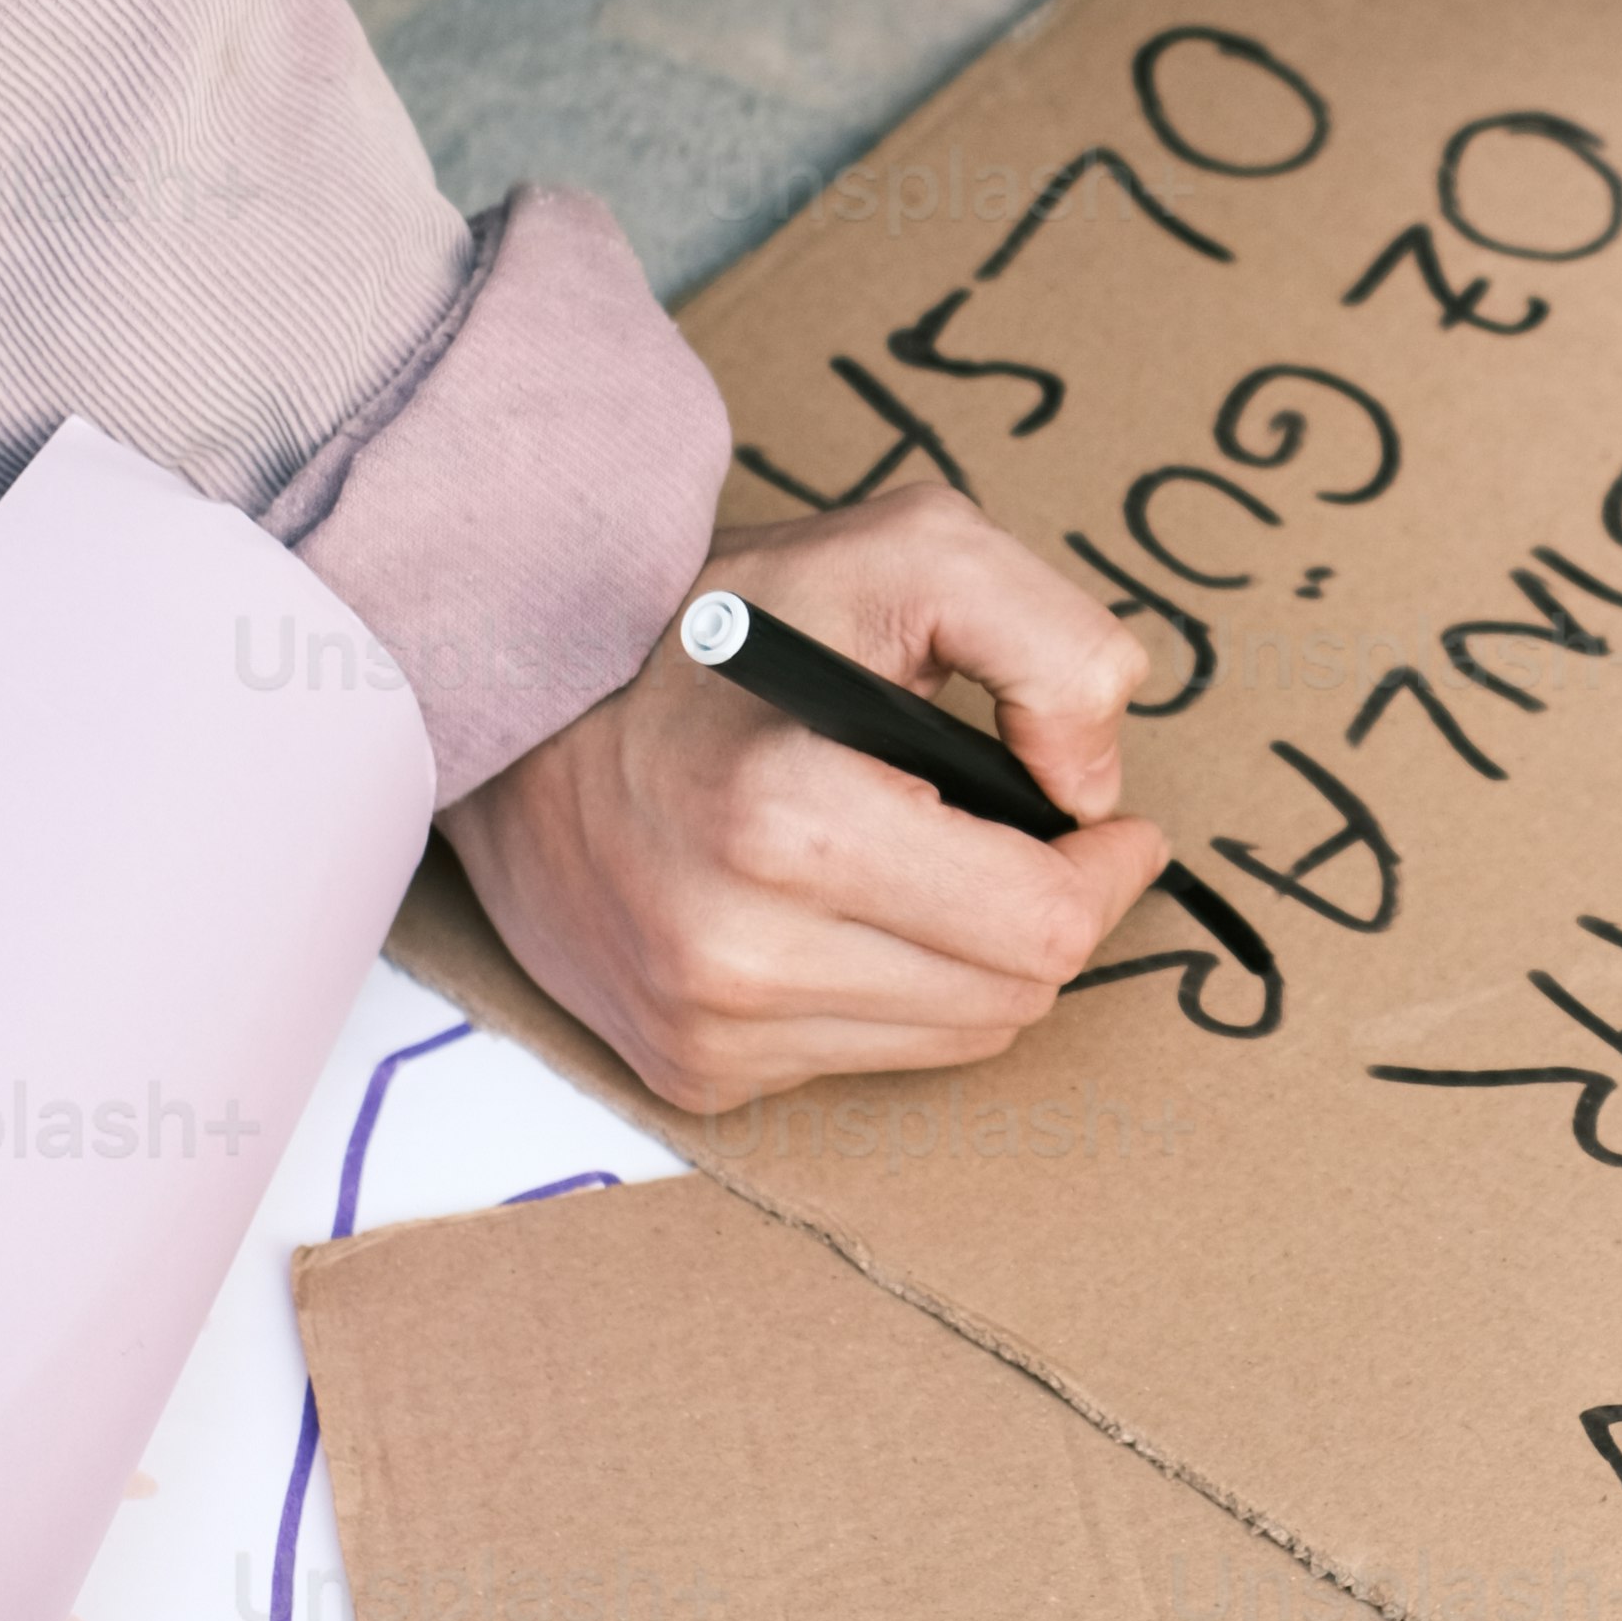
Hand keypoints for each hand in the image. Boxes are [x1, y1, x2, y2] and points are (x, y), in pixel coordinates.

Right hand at [445, 486, 1168, 1112]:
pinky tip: (843, 907)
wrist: (517, 706)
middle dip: (1047, 906)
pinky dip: (892, 986)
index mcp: (788, 822)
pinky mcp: (689, 1068)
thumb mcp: (903, 552)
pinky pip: (870, 1059)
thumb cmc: (719, 624)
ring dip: (976, 953)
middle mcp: (735, 949)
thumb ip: (1048, 640)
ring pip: (957, 1037)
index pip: (1042, 921)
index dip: (1104, 867)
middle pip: (1014, 992)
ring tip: (928, 857)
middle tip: (1025, 830)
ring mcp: (706, 1024)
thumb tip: (1095, 786)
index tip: (1101, 817)